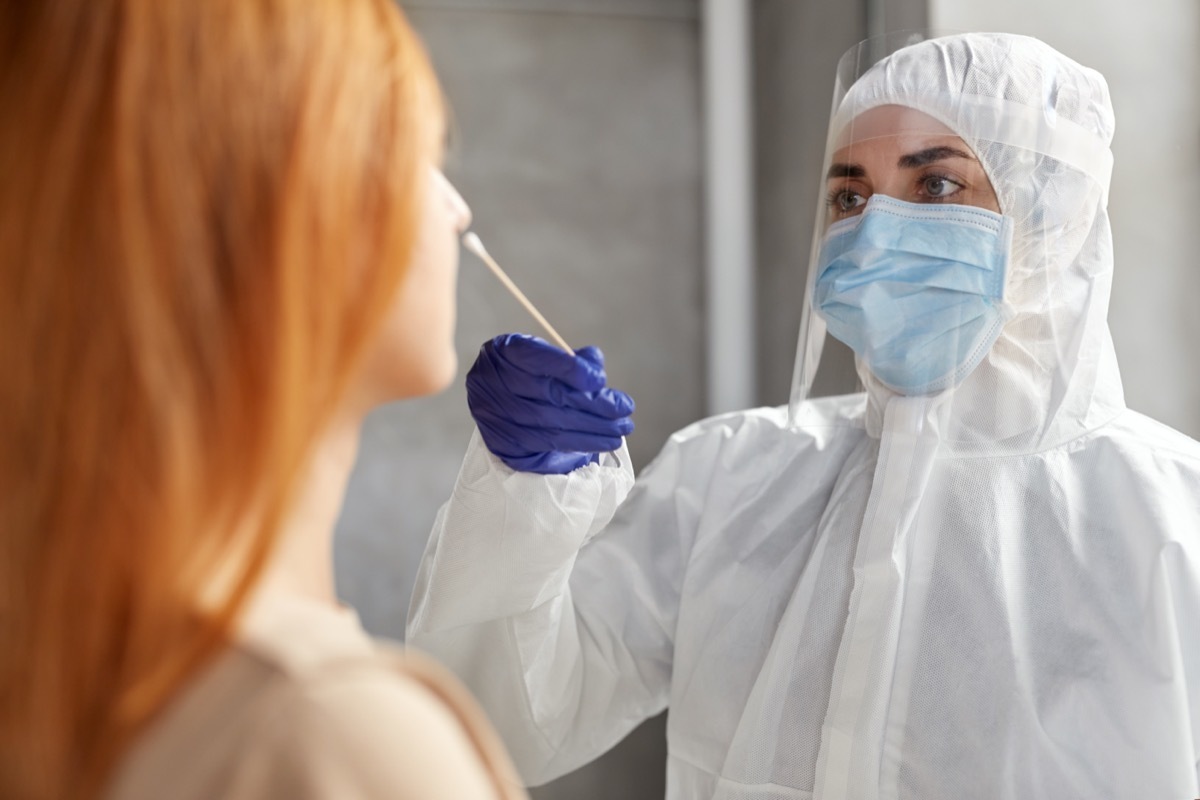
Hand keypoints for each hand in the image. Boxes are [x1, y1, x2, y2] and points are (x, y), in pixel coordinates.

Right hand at [465, 334, 634, 473]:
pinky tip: (603, 442)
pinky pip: (547, 447)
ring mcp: (496, 417)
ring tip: (621, 430)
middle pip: (551, 397)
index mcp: (505, 352)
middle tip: (626, 409)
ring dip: (593, 431)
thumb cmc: (528, 371)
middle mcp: (493, 384)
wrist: (495, 399)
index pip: (539, 359)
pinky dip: (580, 445)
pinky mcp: (504, 444)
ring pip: (552, 426)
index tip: (601, 380)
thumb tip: (597, 369)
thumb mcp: (546, 354)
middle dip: (594, 405)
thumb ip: (572, 360)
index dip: (572, 370)